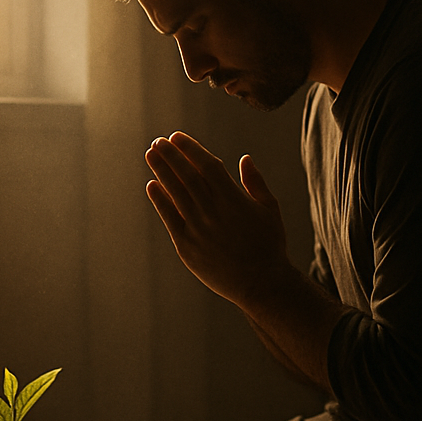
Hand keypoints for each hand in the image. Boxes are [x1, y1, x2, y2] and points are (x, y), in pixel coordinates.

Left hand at [145, 131, 290, 306]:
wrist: (262, 284)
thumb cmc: (270, 245)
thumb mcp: (270, 210)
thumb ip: (256, 183)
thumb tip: (244, 158)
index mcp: (234, 199)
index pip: (207, 165)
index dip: (190, 149)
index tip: (177, 136)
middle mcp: (213, 211)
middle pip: (186, 175)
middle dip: (170, 155)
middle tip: (158, 141)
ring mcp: (197, 229)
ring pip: (174, 193)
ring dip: (161, 171)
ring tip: (151, 154)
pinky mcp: (186, 246)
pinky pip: (169, 218)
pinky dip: (159, 200)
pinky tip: (151, 185)